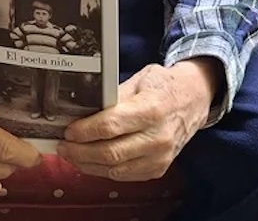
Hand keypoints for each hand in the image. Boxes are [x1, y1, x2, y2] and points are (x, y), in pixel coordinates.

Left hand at [56, 58, 220, 180]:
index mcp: (151, 109)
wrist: (194, 99)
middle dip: (80, 152)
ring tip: (71, 155)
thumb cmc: (164, 86)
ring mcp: (160, 156)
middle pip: (110, 153)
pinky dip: (104, 170)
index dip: (85, 131)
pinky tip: (91, 162)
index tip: (68, 130)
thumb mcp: (138, 80)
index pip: (111, 126)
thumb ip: (112, 96)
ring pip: (115, 169)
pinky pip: (125, 176)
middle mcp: (158, 137)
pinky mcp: (159, 168)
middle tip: (63, 146)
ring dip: (88, 165)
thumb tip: (81, 110)